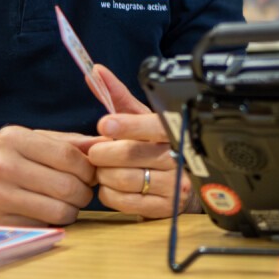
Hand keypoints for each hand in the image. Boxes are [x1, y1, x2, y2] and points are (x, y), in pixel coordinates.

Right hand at [0, 126, 99, 231]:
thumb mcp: (27, 140)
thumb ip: (67, 142)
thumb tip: (105, 144)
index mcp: (15, 139)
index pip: (70, 156)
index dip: (89, 168)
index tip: (91, 173)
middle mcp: (3, 166)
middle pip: (67, 185)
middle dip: (84, 192)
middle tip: (82, 191)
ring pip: (59, 210)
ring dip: (72, 209)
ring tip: (67, 202)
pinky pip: (42, 225)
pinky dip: (53, 221)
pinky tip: (47, 212)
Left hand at [88, 64, 194, 218]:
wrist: (183, 183)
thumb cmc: (155, 145)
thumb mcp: (141, 118)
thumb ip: (117, 96)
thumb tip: (95, 72)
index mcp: (173, 131)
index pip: (153, 126)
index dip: (128, 125)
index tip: (106, 123)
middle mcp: (178, 157)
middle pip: (130, 154)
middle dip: (103, 153)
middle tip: (97, 152)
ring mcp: (173, 184)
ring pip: (123, 179)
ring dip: (104, 174)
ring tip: (105, 169)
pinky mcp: (164, 207)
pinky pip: (123, 201)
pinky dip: (108, 193)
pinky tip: (113, 186)